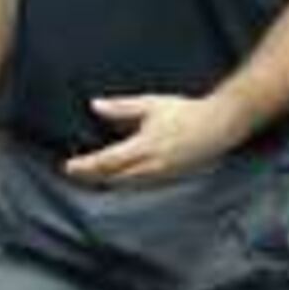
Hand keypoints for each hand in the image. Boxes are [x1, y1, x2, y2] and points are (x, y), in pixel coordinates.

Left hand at [66, 91, 244, 185]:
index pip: (106, 162)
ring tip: (91, 177)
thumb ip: (121, 108)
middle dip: (92, 177)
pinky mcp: (169, 178)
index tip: (69, 167)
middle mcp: (151, 167)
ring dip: (107, 181)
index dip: (85, 167)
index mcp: (144, 148)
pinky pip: (140, 184)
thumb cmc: (185, 112)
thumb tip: (94, 106)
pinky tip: (118, 177)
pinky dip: (124, 182)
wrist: (219, 126)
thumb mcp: (150, 105)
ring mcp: (161, 176)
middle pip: (113, 178)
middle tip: (74, 173)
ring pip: (126, 184)